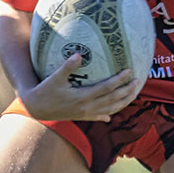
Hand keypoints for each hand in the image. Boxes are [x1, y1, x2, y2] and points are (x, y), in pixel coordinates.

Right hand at [18, 53, 137, 122]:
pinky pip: (97, 117)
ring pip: (109, 109)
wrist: (35, 108)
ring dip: (123, 102)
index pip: (106, 88)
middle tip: (138, 81)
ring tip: (133, 94)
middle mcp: (86, 107)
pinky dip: (106, 115)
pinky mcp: (80, 117)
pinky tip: (111, 116)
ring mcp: (84, 114)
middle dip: (126, 91)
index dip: (119, 80)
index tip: (129, 71)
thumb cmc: (44, 90)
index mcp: (82, 97)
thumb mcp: (54, 77)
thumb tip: (79, 54)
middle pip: (112, 100)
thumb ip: (67, 66)